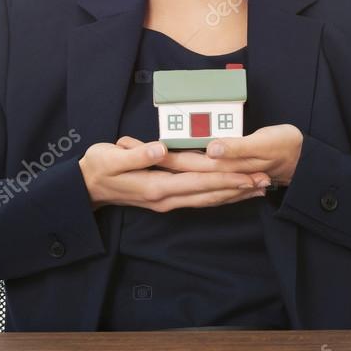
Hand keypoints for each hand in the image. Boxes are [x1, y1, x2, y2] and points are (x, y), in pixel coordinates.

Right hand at [78, 137, 271, 211]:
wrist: (86, 188)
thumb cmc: (98, 167)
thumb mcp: (111, 157)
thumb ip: (136, 154)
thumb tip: (160, 148)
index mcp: (156, 185)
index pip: (197, 181)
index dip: (223, 178)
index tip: (247, 174)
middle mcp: (166, 198)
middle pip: (208, 194)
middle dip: (237, 189)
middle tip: (264, 183)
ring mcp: (167, 202)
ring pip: (206, 201)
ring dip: (232, 196)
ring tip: (257, 190)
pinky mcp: (166, 201)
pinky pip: (198, 201)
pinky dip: (218, 198)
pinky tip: (232, 194)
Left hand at [147, 123, 302, 186]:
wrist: (306, 160)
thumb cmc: (286, 146)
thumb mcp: (265, 143)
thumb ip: (237, 148)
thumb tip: (210, 148)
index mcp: (225, 167)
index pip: (184, 164)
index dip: (159, 154)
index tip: (133, 147)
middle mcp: (218, 176)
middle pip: (179, 170)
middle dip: (151, 159)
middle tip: (120, 145)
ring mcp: (222, 179)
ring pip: (186, 176)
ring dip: (162, 166)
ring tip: (134, 154)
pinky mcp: (227, 175)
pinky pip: (199, 181)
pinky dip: (182, 175)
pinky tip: (172, 173)